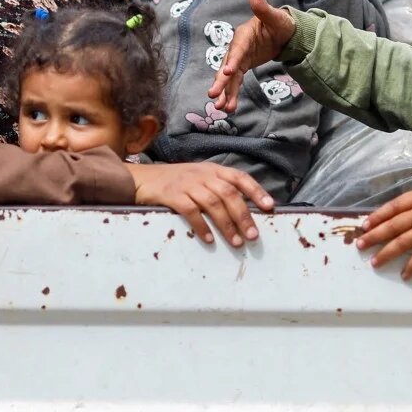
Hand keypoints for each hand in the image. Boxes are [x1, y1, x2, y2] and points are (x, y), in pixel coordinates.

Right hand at [129, 162, 273, 246]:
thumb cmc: (174, 182)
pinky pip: (190, 211)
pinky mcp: (171, 195)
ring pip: (213, 203)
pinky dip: (201, 226)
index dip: (256, 191)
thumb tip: (243, 211)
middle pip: (229, 193)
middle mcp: (202, 174)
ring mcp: (187, 184)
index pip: (239, 177)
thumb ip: (217, 188)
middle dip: (243, 215)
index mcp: (212, 169)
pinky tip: (208, 239)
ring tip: (236, 242)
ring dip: (226, 224)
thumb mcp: (198, 178)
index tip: (269, 206)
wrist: (141, 179)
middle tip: (253, 235)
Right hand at [207, 0, 294, 112]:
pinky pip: (235, 83)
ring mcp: (238, 59)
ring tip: (223, 109)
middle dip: (221, 82)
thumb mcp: (274, 16)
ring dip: (225, 93)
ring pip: (229, 79)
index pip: (237, 49)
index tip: (228, 72)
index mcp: (243, 35)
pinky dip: (232, 94)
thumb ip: (262, 7)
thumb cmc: (279, 23)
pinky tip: (230, 108)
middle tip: (213, 95)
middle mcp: (237, 48)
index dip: (232, 60)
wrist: (283, 34)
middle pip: (227, 66)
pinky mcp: (241, 68)